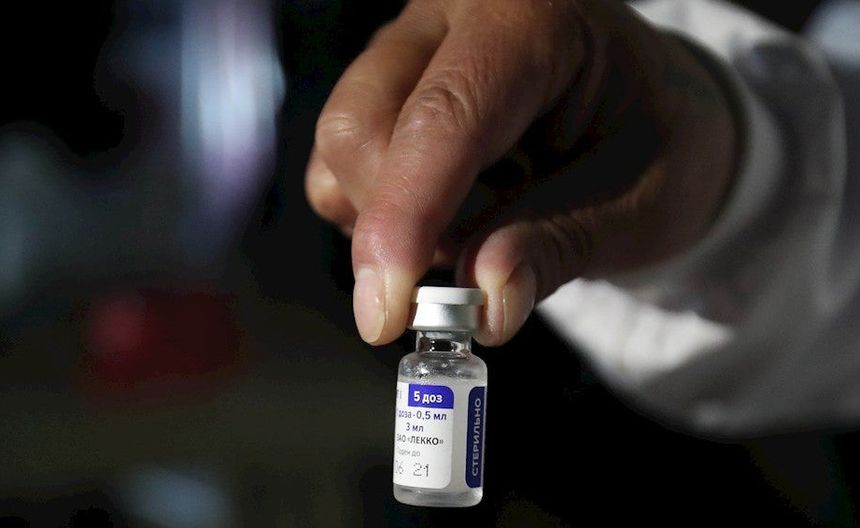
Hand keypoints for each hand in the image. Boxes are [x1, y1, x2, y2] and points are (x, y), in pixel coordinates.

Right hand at [305, 0, 735, 345]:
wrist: (649, 112)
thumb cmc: (658, 145)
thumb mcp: (641, 205)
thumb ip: (561, 247)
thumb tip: (487, 302)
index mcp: (532, 19)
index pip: (445, 116)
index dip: (408, 216)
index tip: (389, 310)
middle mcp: (452, 17)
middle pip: (361, 126)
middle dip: (394, 227)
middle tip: (457, 288)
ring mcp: (409, 49)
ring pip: (340, 148)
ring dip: (392, 223)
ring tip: (479, 228)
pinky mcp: (385, 88)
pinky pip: (338, 165)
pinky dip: (381, 216)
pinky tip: (450, 213)